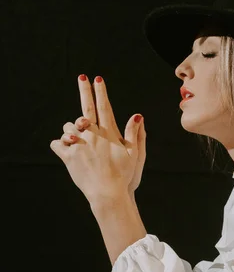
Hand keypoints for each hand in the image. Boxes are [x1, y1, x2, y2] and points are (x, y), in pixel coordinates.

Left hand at [50, 75, 146, 202]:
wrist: (108, 193)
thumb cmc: (123, 175)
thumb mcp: (134, 154)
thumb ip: (134, 133)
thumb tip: (138, 115)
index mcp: (108, 134)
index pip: (104, 107)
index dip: (101, 91)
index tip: (98, 78)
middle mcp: (93, 136)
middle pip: (86, 109)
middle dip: (85, 91)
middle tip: (82, 78)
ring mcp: (80, 145)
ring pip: (68, 127)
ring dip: (70, 130)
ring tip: (75, 138)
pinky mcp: (69, 156)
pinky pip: (57, 144)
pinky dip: (59, 145)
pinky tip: (63, 149)